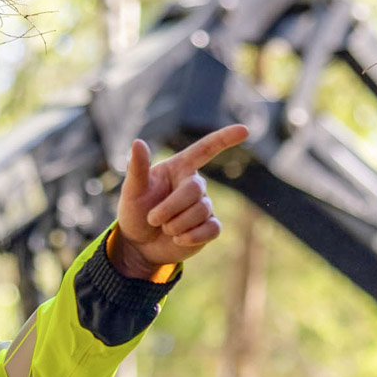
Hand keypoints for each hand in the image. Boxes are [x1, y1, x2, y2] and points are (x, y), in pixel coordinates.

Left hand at [112, 124, 249, 272]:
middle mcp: (195, 185)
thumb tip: (138, 142)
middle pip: (194, 190)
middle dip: (171, 207)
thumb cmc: (135, 213)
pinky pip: (211, 229)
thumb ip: (137, 168)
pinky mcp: (209, 227)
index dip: (224, 139)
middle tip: (153, 219)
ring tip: (164, 229)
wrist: (139, 245)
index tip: (244, 130)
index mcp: (180, 168)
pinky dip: (192, 236)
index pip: (205, 149)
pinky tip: (179, 240)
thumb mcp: (132, 191)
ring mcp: (204, 206)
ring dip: (176, 224)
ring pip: (201, 211)